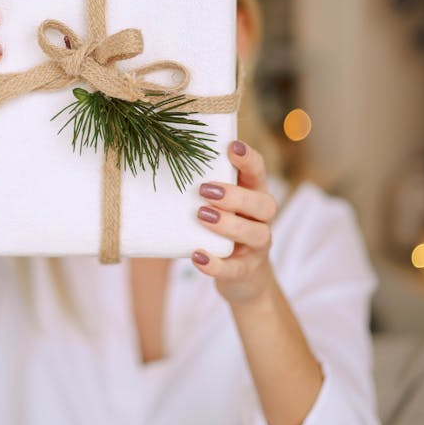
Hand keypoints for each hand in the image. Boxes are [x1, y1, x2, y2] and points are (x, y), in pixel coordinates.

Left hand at [191, 140, 278, 304]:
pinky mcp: (247, 271)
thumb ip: (203, 190)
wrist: (242, 277)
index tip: (232, 147)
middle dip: (236, 195)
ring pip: (257, 233)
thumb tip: (158, 165)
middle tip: (206, 190)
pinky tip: (197, 256)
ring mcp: (257, 247)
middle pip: (265, 203)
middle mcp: (261, 219)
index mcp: (253, 195)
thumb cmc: (222, 230)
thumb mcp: (218, 207)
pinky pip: (235, 269)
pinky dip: (217, 264)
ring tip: (202, 216)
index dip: (249, 159)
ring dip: (229, 224)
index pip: (258, 172)